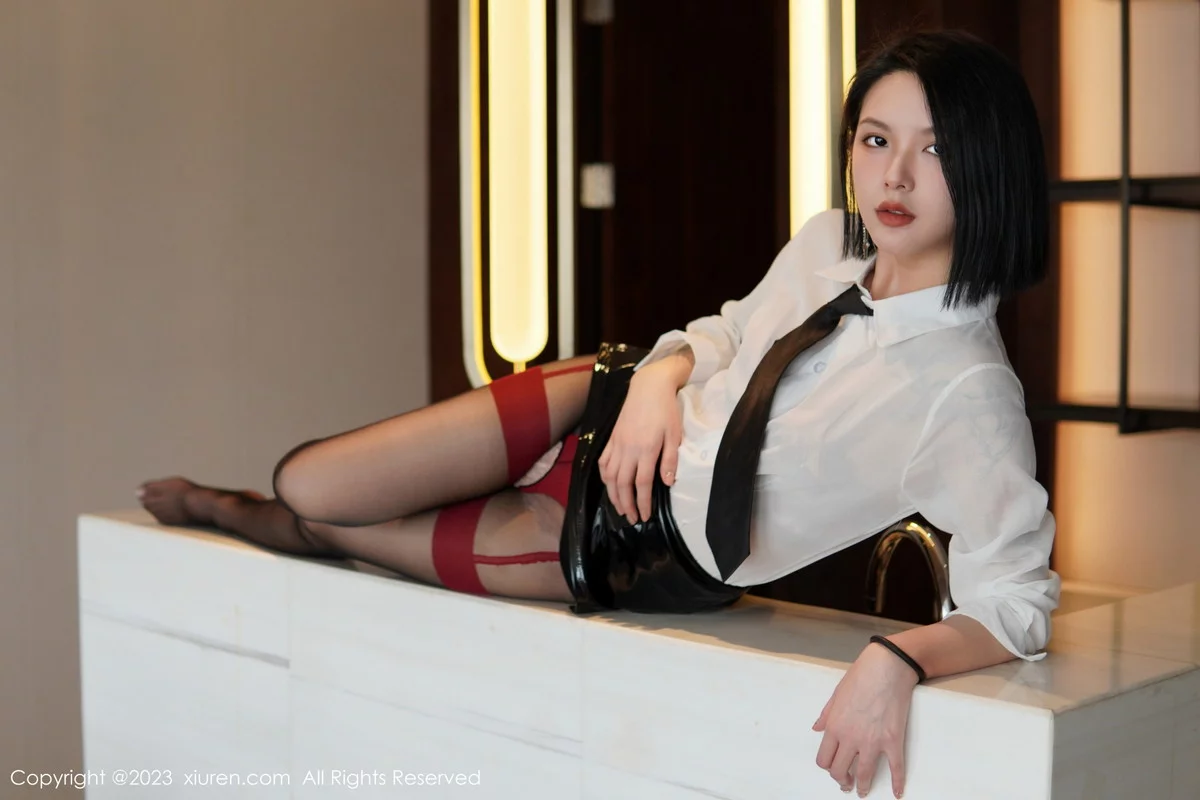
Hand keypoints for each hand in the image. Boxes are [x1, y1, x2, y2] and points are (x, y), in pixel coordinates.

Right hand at [597, 358, 685, 523]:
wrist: (649, 387)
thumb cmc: (666, 410)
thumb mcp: (674, 434)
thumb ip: (670, 459)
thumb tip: (667, 483)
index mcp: (645, 449)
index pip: (642, 484)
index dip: (643, 502)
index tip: (645, 516)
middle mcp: (628, 449)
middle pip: (622, 484)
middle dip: (626, 504)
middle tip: (631, 519)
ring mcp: (617, 444)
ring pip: (609, 475)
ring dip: (613, 494)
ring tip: (619, 508)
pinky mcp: (612, 438)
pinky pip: (603, 461)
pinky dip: (604, 476)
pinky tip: (608, 484)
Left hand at [812, 642, 918, 797]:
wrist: (886, 668)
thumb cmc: (860, 676)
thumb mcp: (836, 694)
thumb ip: (826, 715)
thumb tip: (817, 728)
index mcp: (835, 726)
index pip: (824, 759)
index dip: (827, 767)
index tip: (833, 769)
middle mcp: (851, 738)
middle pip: (840, 770)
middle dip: (842, 780)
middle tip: (846, 783)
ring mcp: (873, 741)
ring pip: (864, 774)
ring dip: (862, 787)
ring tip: (862, 792)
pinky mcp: (893, 740)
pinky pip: (896, 768)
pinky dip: (897, 783)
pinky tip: (897, 792)